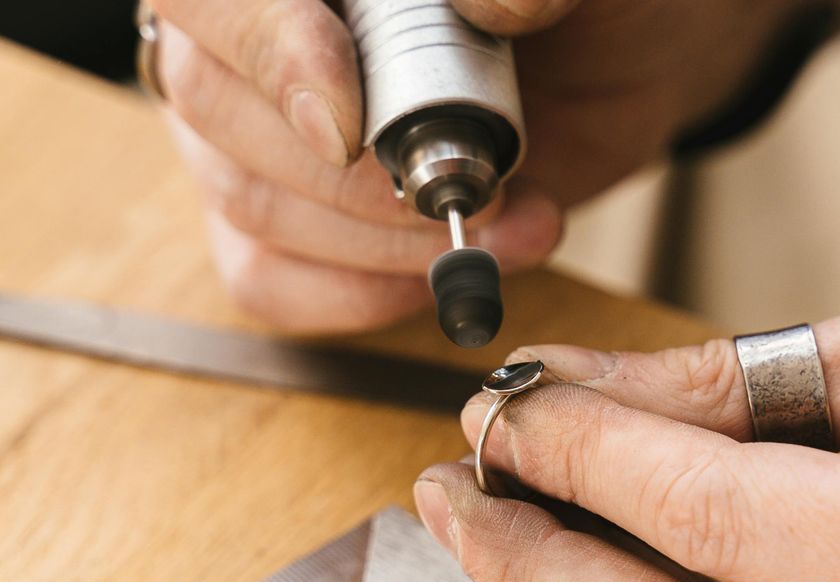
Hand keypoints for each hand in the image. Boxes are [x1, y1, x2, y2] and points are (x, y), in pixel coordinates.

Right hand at [148, 0, 812, 331]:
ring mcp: (260, 129)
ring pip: (248, 200)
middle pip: (217, 108)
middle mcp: (253, 33)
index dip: (270, 56)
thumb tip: (486, 2)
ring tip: (509, 227)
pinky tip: (448, 276)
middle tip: (484, 187)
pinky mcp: (291, 217)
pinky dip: (360, 294)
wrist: (622, 60)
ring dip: (382, 244)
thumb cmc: (594, 3)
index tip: (353, 129)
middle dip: (357, 179)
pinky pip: (269, 278)